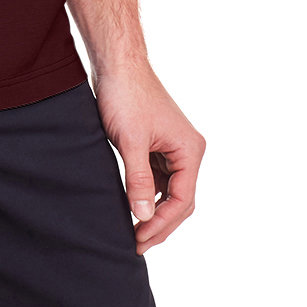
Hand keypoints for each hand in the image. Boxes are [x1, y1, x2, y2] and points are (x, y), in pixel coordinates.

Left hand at [92, 61, 204, 254]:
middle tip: (136, 243)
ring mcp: (173, 147)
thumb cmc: (126, 96)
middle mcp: (187, 150)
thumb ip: (138, 181)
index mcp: (189, 150)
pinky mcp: (158, 143)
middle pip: (180, 200)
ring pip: (169, 190)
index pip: (182, 200)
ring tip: (134, 231)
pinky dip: (148, 193)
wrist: (116, 63)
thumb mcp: (130, 142)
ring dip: (154, 210)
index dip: (161, 223)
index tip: (138, 238)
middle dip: (159, 223)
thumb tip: (143, 216)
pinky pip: (158, 177)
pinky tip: (133, 206)